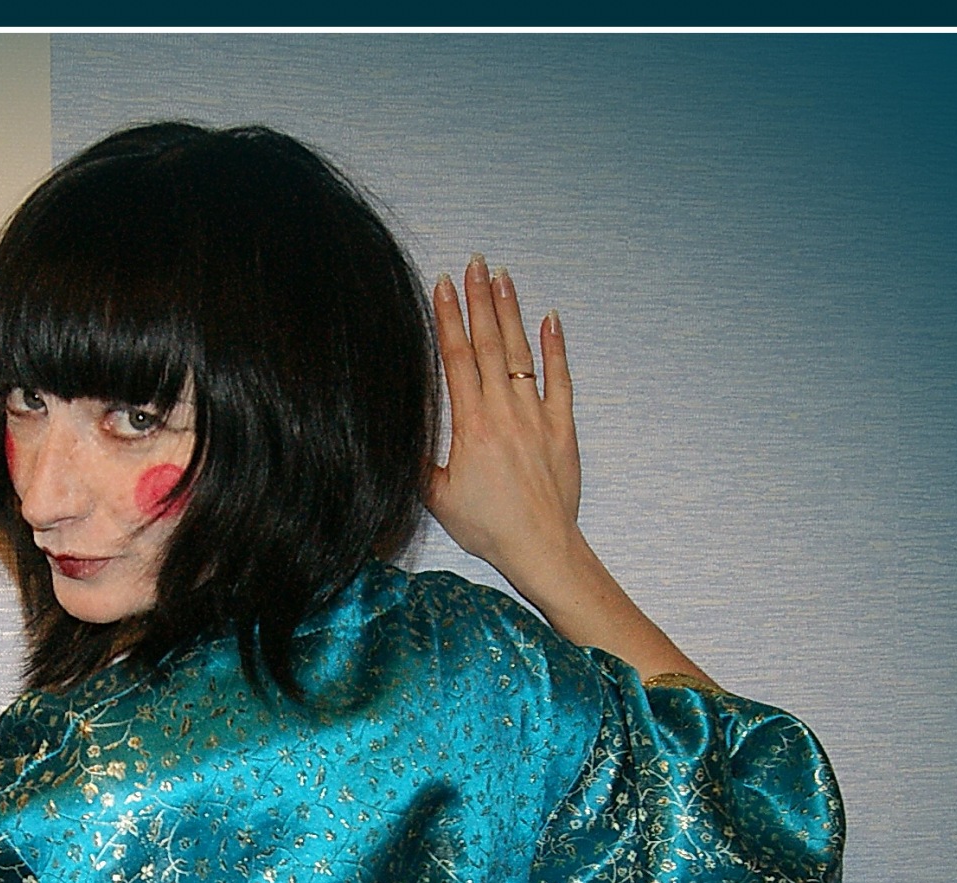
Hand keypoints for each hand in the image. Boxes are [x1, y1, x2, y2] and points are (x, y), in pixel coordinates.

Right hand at [425, 256, 592, 612]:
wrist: (540, 545)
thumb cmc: (487, 526)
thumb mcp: (436, 498)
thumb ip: (416, 462)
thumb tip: (395, 435)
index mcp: (471, 425)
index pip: (456, 358)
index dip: (448, 319)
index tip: (442, 286)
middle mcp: (504, 411)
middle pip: (489, 343)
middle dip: (479, 300)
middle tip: (475, 264)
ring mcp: (536, 415)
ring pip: (521, 353)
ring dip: (511, 312)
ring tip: (503, 278)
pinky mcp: (561, 426)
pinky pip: (559, 378)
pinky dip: (555, 347)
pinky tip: (549, 319)